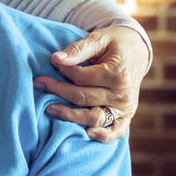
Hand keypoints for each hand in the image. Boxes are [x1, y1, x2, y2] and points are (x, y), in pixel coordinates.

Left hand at [36, 25, 149, 141]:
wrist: (137, 52)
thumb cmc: (114, 44)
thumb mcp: (99, 39)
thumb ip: (78, 49)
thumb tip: (55, 59)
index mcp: (117, 73)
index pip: (82, 78)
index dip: (64, 70)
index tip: (52, 63)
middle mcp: (122, 94)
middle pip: (83, 98)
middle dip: (58, 90)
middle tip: (38, 83)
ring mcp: (125, 108)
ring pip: (94, 117)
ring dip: (69, 115)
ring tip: (48, 109)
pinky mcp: (126, 116)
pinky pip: (116, 131)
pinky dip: (103, 136)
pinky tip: (87, 134)